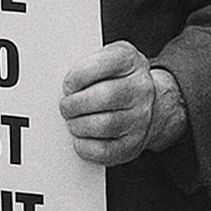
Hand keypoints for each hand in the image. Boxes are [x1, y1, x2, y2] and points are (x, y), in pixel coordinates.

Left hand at [60, 42, 181, 166]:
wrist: (149, 104)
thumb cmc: (117, 81)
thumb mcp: (107, 60)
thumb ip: (86, 64)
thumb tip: (62, 84)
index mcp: (131, 61)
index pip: (104, 64)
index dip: (78, 76)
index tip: (68, 85)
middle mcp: (141, 88)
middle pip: (104, 97)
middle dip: (75, 104)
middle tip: (66, 107)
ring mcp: (140, 118)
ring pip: (103, 125)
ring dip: (78, 125)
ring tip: (74, 121)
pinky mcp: (133, 144)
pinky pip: (104, 150)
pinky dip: (85, 146)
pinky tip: (81, 137)